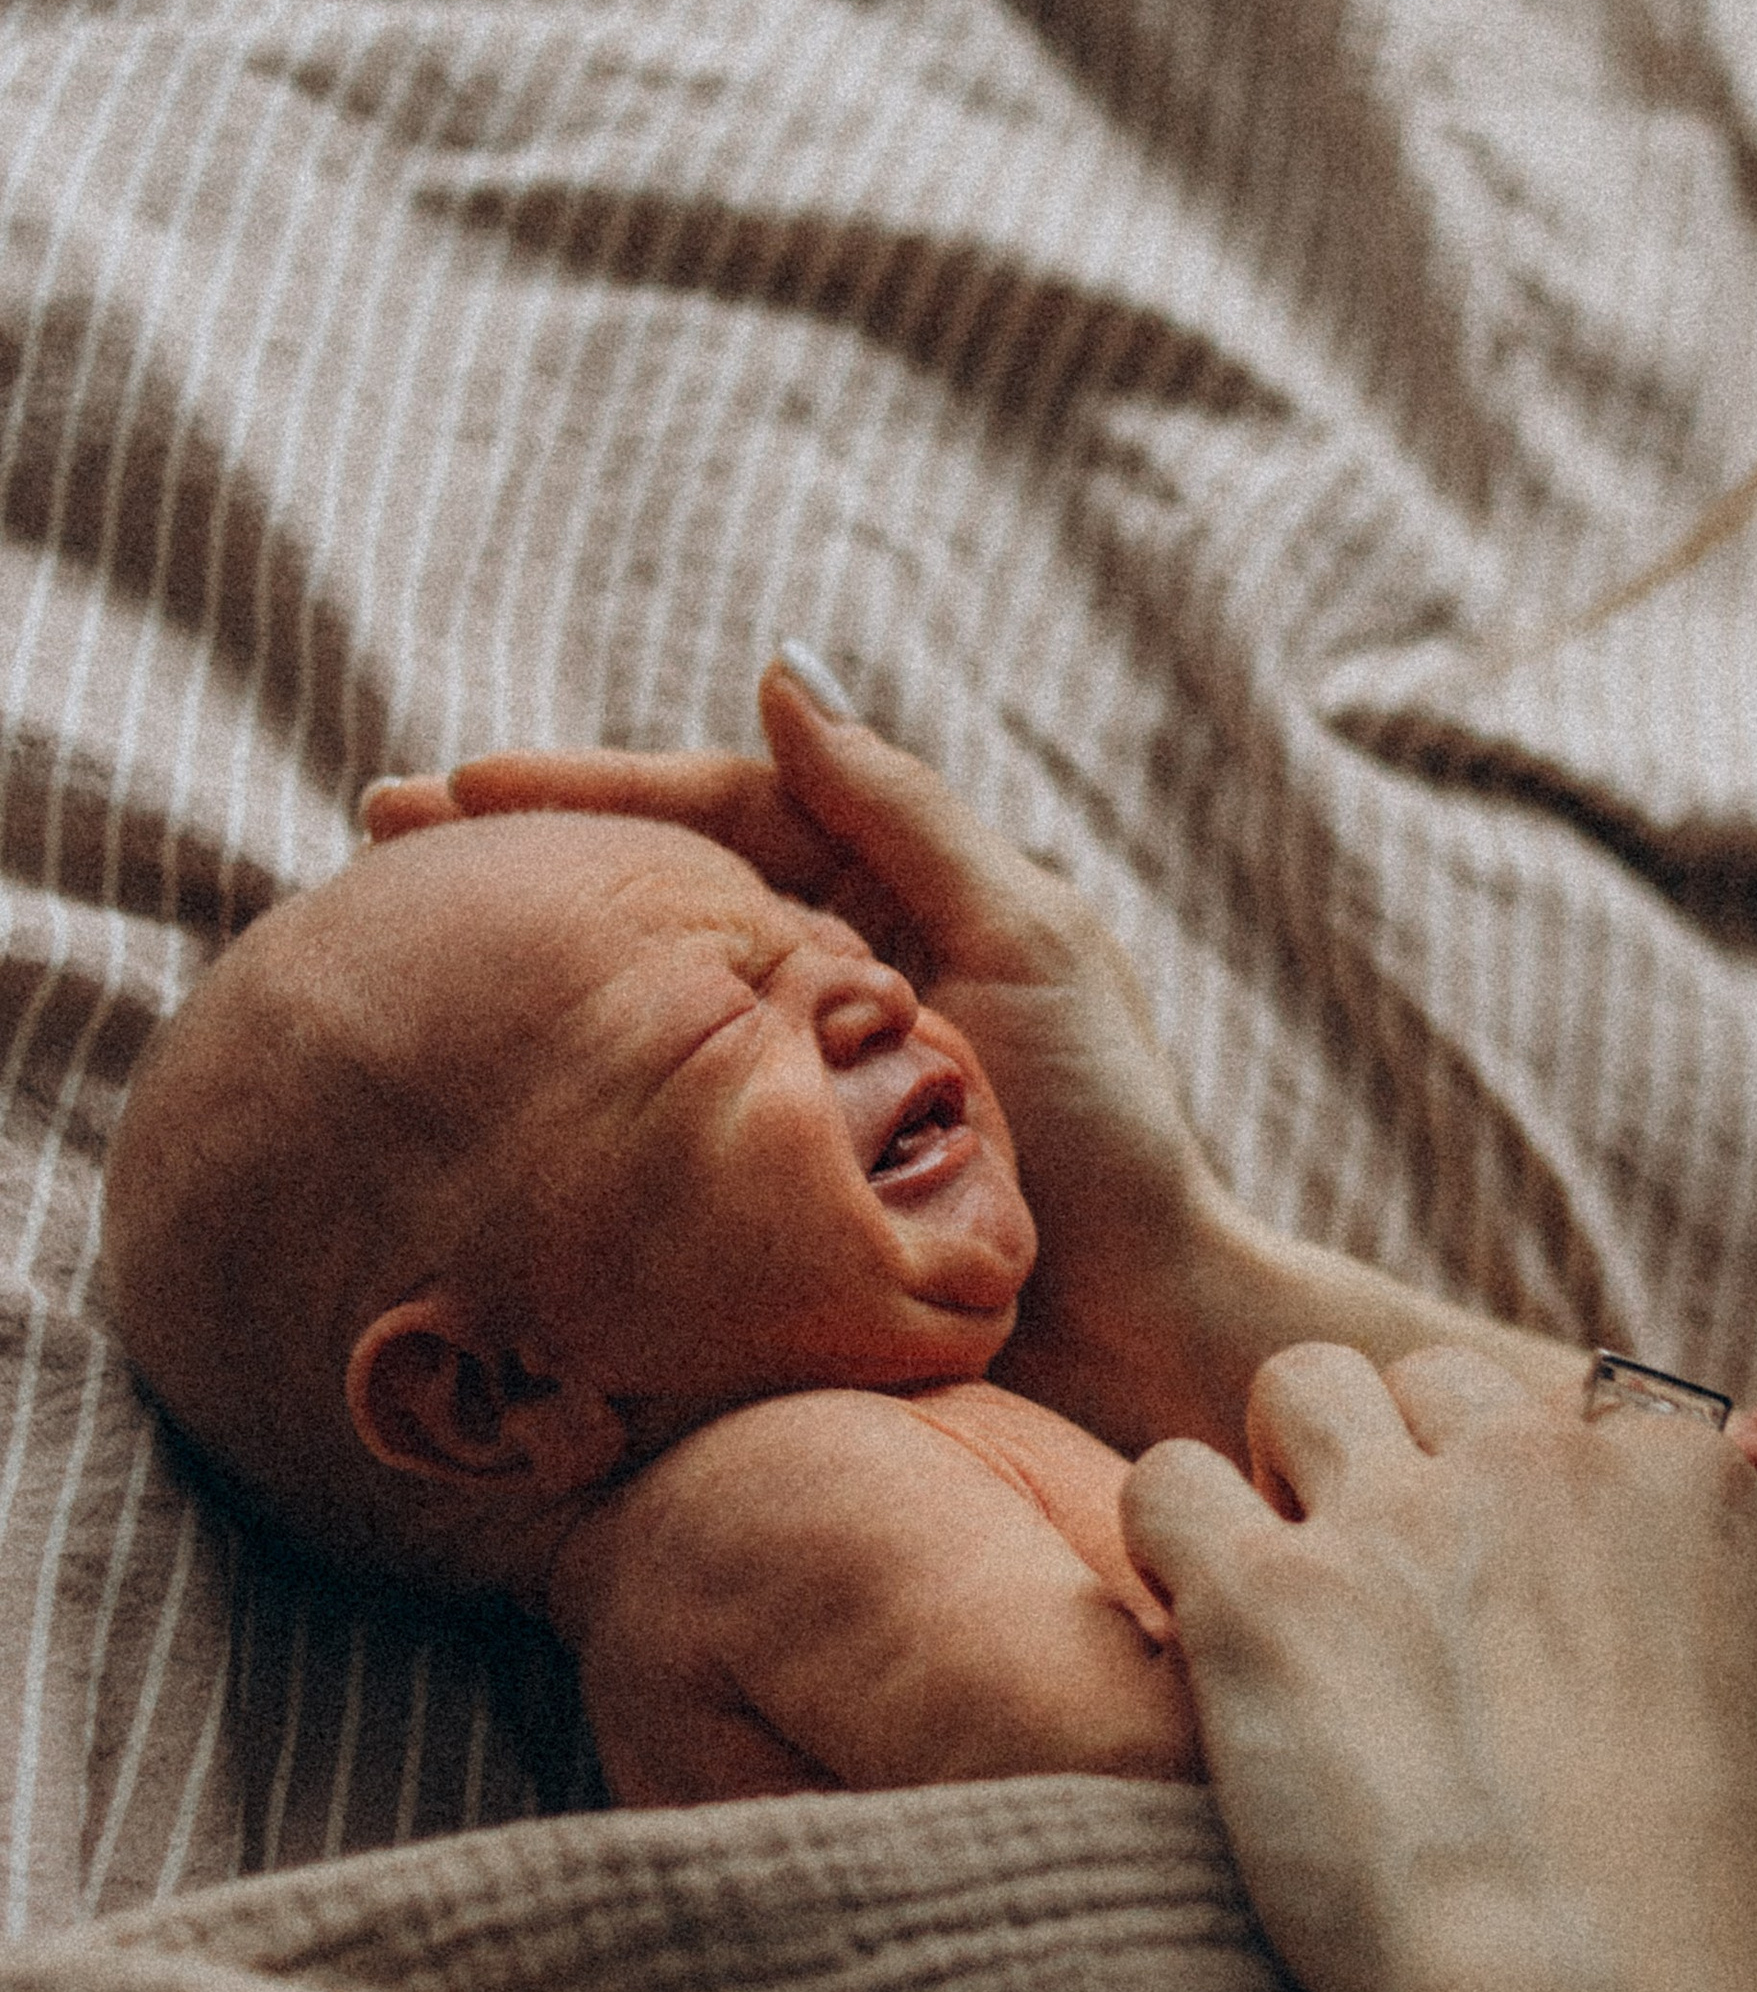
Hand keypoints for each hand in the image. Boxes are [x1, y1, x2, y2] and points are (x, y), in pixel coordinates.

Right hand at [364, 663, 1231, 1449]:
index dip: (588, 791)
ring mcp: (794, 1072)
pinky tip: (485, 1059)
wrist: (1139, 1318)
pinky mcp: (776, 1169)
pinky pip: (656, 1098)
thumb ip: (903, 811)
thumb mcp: (1023, 937)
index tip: (467, 781)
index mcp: (889, 896)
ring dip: (529, 949)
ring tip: (406, 928)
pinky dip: (572, 1068)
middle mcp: (831, 971)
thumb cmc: (1107, 1128)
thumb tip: (781, 674)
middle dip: (522, 850)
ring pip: (640, 983)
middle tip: (383, 827)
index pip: (714, 811)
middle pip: (652, 884)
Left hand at [1125, 1343, 1756, 1991]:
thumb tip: (1592, 1638)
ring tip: (1292, 1613)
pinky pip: (1166, 1482)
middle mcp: (1538, 1460)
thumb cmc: (1700, 1926)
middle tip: (1381, 1607)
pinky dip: (1172, 1548)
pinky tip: (1209, 1645)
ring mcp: (1398, 1516)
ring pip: (1297, 1387)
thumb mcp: (1745, 1720)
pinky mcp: (1266, 1594)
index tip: (1504, 1614)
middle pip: (1423, 1381)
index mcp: (1677, 1479)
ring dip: (1284, 1476)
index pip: (1564, 1416)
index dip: (1513, 1513)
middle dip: (1392, 1463)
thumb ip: (1662, 1626)